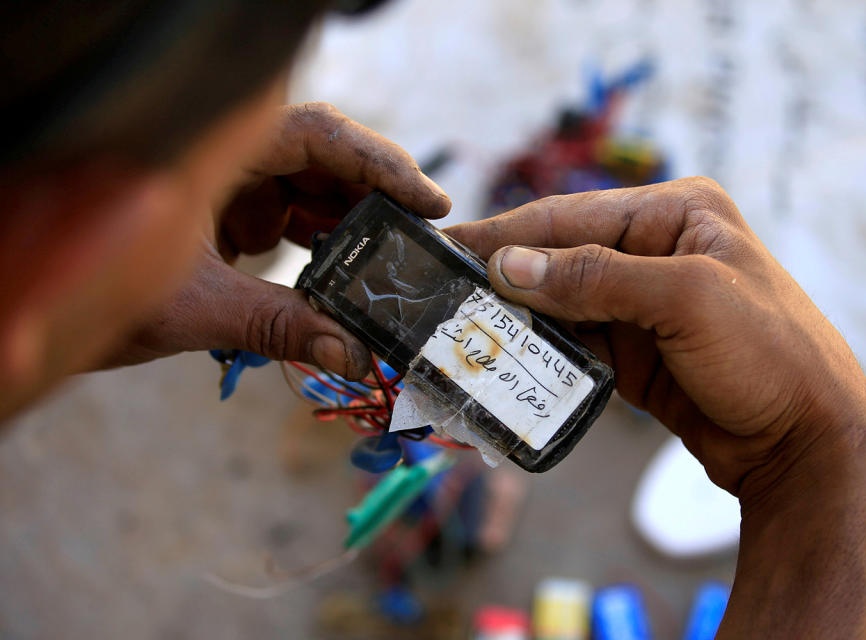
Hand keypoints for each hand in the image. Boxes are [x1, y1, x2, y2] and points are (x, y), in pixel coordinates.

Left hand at [106, 103, 450, 377]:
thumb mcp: (193, 306)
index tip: (427, 199)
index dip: (380, 163)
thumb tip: (352, 352)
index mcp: (216, 152)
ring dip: (353, 226)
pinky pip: (294, 216)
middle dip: (375, 199)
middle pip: (325, 161)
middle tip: (420, 237)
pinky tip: (349, 271)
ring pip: (313, 190)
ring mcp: (231, 184)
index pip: (317, 135)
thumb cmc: (90, 287)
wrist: (42, 306)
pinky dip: (325, 243)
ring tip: (392, 263)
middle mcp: (230, 158)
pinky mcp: (232, 212)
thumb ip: (277, 325)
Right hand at [448, 178, 865, 637]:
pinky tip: (507, 358)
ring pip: (560, 301)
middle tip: (440, 295)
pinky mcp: (636, 347)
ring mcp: (644, 300)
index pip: (570, 215)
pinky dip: (540, 350)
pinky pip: (574, 340)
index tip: (446, 247)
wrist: (808, 441)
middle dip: (504, 277)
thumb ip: (595, 277)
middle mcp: (656, 247)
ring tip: (460, 330)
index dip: (505, 233)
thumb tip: (508, 266)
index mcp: (676, 212)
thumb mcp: (686, 300)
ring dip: (517, 317)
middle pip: (559, 255)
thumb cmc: (769, 355)